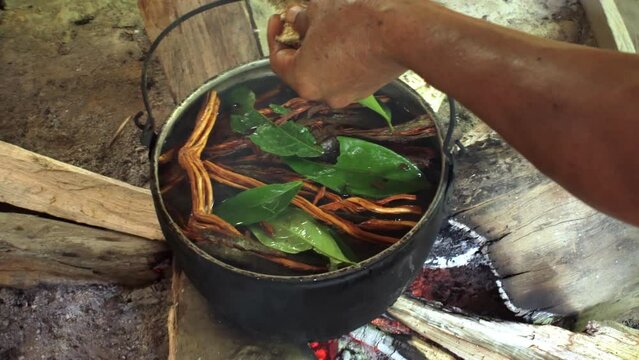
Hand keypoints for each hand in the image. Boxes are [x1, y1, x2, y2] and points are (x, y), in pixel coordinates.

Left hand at [267, 1, 406, 107]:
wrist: (405, 32)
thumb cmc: (359, 20)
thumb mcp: (320, 8)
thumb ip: (301, 17)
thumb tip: (295, 18)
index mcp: (303, 79)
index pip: (278, 60)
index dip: (275, 35)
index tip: (280, 19)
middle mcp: (323, 94)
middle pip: (302, 67)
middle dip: (301, 42)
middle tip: (303, 18)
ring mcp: (347, 94)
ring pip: (325, 70)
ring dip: (322, 49)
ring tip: (329, 22)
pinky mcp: (367, 88)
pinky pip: (345, 72)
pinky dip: (342, 56)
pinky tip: (349, 35)